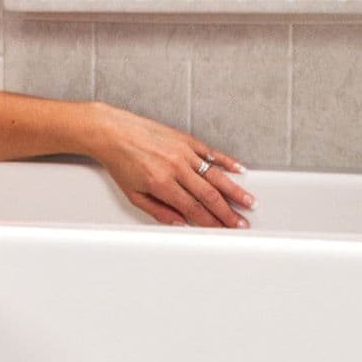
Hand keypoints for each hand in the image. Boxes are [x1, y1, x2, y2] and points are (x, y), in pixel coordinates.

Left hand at [86, 104, 254, 227]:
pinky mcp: (186, 139)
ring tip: (249, 201)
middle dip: (228, 212)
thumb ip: (158, 211)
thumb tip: (179, 223)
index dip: (211, 222)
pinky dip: (227, 162)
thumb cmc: (120, 161)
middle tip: (242, 223)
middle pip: (209, 195)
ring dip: (234, 191)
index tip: (223, 230)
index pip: (193, 208)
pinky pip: (211, 152)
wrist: (112, 131)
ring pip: (215, 175)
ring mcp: (183, 152)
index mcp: (161, 183)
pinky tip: (239, 170)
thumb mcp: (133, 194)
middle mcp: (175, 167)